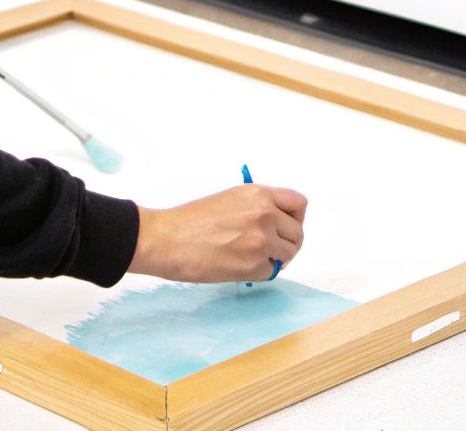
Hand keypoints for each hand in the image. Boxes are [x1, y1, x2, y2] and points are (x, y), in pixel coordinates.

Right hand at [127, 184, 307, 282]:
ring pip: (288, 254)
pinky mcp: (253, 266)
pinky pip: (272, 271)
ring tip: (257, 257)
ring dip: (277, 258)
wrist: (167, 240)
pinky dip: (262, 272)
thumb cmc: (190, 220)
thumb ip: (258, 206)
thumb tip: (277, 222)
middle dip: (288, 242)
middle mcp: (265, 215)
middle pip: (297, 233)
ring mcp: (261, 241)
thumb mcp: (230, 198)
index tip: (288, 225)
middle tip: (273, 248)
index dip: (295, 218)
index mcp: (259, 194)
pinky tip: (244, 265)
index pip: (299, 204)